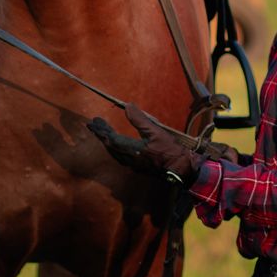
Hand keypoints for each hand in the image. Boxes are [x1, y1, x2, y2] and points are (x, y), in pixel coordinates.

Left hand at [87, 103, 204, 185]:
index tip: (93, 123)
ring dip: (108, 143)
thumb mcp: (156, 131)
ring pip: (115, 154)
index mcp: (132, 150)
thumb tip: (127, 106)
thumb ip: (140, 119)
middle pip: (111, 147)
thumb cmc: (170, 150)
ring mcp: (134, 165)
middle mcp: (130, 160)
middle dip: (102, 135)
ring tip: (103, 133)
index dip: (101, 131)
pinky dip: (115, 149)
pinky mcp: (140, 168)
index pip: (111, 140)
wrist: (183, 170)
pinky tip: (117, 146)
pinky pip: (121, 158)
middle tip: (94, 125)